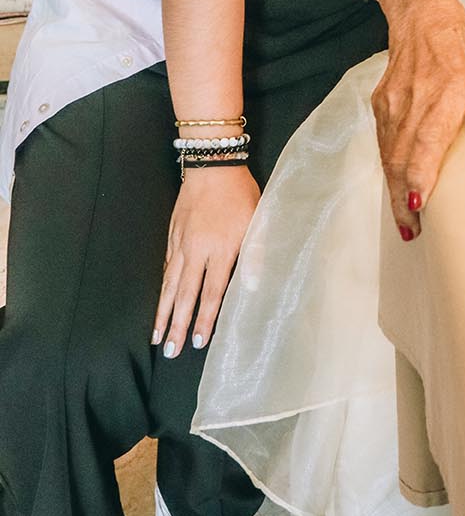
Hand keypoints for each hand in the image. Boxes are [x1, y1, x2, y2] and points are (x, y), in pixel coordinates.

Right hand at [152, 165, 260, 356]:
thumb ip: (256, 255)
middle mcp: (197, 250)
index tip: (197, 341)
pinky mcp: (173, 234)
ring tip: (157, 335)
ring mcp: (181, 243)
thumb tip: (253, 287)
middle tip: (169, 351)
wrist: (213, 164)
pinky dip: (163, 287)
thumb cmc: (240, 192)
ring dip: (163, 312)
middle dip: (177, 325)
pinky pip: (166, 267)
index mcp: (221, 248)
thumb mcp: (258, 220)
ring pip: (170, 284)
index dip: (204, 318)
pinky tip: (161, 300)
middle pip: (185, 294)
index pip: (212, 292)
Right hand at [374, 2, 464, 239]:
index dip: (422, 171)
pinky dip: (389, 170)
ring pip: (389, 152)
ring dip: (395, 188)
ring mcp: (393, 102)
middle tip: (413, 231)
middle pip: (402, 154)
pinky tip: (399, 191)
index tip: (420, 203)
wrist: (422, 17)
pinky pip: (384, 143)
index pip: (428, 136)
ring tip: (407, 222)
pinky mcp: (382, 104)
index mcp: (447, 88)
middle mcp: (414, 97)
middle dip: (404, 195)